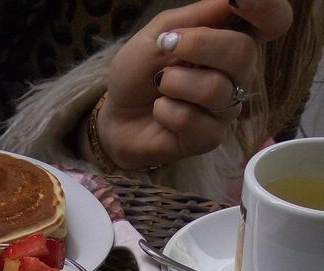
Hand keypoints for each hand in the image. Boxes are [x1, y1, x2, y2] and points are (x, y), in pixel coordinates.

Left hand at [94, 0, 291, 169]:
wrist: (114, 116)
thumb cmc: (139, 73)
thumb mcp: (160, 32)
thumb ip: (196, 16)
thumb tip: (232, 0)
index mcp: (232, 39)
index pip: (274, 21)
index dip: (267, 8)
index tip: (240, 0)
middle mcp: (238, 73)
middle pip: (243, 52)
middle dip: (200, 45)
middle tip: (168, 46)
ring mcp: (226, 108)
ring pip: (216, 89)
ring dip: (175, 82)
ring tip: (159, 84)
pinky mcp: (210, 138)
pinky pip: (194, 121)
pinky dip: (167, 112)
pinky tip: (160, 111)